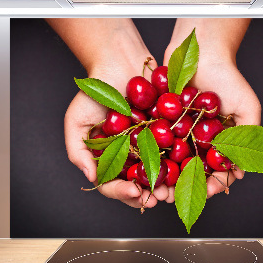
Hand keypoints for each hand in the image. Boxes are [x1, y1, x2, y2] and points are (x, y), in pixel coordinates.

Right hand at [52, 18, 169, 207]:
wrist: (121, 63)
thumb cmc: (95, 91)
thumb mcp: (76, 121)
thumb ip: (78, 151)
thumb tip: (91, 177)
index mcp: (108, 158)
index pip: (112, 184)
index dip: (122, 192)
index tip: (135, 192)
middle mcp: (129, 156)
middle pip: (137, 184)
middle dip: (148, 195)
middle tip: (159, 199)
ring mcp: (149, 147)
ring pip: (158, 174)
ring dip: (166, 186)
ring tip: (173, 191)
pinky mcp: (167, 134)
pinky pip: (174, 152)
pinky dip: (179, 163)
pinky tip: (186, 169)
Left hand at [163, 19, 260, 199]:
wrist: (201, 51)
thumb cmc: (229, 78)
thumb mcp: (247, 108)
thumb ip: (249, 138)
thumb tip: (241, 173)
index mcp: (218, 143)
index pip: (216, 171)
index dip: (212, 184)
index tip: (207, 192)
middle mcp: (198, 141)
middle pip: (190, 171)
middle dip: (183, 186)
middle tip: (174, 197)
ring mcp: (179, 133)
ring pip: (170, 162)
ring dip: (163, 178)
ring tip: (156, 189)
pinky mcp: (161, 123)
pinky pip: (154, 143)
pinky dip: (149, 156)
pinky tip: (143, 167)